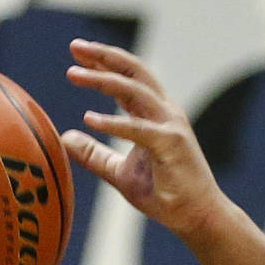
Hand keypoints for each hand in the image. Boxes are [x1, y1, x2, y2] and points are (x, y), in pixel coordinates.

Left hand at [62, 40, 227, 240]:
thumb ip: (95, 154)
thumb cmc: (165, 194)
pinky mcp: (171, 145)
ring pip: (134, 90)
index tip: (78, 53)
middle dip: (104, 56)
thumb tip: (65, 138)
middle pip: (134, 72)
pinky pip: (138, 129)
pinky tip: (89, 119)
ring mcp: (170, 126)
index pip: (129, 79)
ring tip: (74, 74)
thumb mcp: (121, 172)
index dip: (104, 63)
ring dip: (103, 79)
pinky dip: (113, 123)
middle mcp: (165, 112)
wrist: (198, 217)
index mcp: (157, 114)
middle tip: (75, 47)